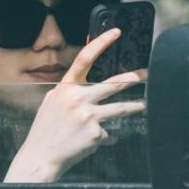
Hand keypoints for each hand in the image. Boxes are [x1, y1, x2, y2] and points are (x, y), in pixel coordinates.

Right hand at [4, 28, 146, 182]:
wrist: (40, 156)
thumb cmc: (45, 129)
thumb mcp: (52, 102)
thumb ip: (69, 90)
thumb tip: (88, 82)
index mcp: (66, 87)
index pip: (85, 58)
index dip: (101, 42)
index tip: (116, 32)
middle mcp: (78, 98)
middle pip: (114, 83)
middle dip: (135, 77)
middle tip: (148, 73)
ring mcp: (88, 116)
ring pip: (120, 108)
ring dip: (136, 106)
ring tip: (144, 104)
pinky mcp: (95, 134)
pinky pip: (109, 134)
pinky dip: (107, 137)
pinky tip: (100, 141)